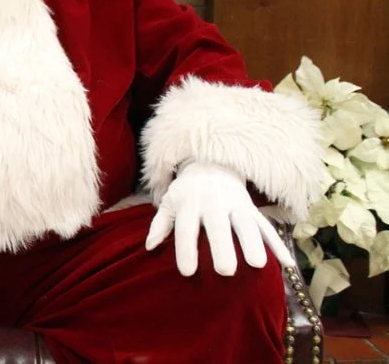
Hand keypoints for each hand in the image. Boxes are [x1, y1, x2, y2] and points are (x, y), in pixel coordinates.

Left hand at [145, 161, 295, 275]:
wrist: (210, 164)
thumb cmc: (186, 192)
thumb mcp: (169, 202)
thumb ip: (160, 224)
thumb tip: (150, 246)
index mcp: (189, 203)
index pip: (187, 228)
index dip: (186, 249)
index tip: (188, 272)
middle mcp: (213, 203)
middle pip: (218, 226)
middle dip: (223, 247)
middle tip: (225, 272)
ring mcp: (235, 204)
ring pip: (246, 223)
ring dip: (253, 243)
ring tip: (258, 264)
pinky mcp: (252, 208)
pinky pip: (266, 225)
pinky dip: (277, 243)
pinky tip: (287, 263)